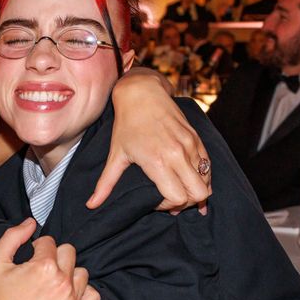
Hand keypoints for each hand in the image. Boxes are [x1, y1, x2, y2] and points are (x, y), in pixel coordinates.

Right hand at [0, 219, 98, 299]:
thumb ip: (13, 236)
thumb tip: (31, 223)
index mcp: (44, 266)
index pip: (49, 242)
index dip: (36, 248)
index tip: (29, 260)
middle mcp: (61, 282)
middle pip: (68, 252)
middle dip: (54, 257)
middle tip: (39, 272)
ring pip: (81, 273)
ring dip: (69, 274)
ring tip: (52, 284)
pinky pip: (93, 295)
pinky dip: (82, 292)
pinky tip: (67, 294)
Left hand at [90, 67, 210, 214]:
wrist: (143, 93)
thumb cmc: (126, 125)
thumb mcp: (116, 155)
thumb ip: (105, 184)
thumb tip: (91, 205)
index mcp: (158, 162)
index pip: (177, 198)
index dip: (169, 206)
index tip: (156, 201)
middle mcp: (177, 154)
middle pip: (197, 193)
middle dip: (187, 203)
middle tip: (172, 200)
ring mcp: (190, 145)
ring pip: (206, 181)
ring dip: (195, 190)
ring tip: (181, 190)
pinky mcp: (197, 138)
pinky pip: (208, 166)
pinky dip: (202, 177)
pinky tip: (190, 180)